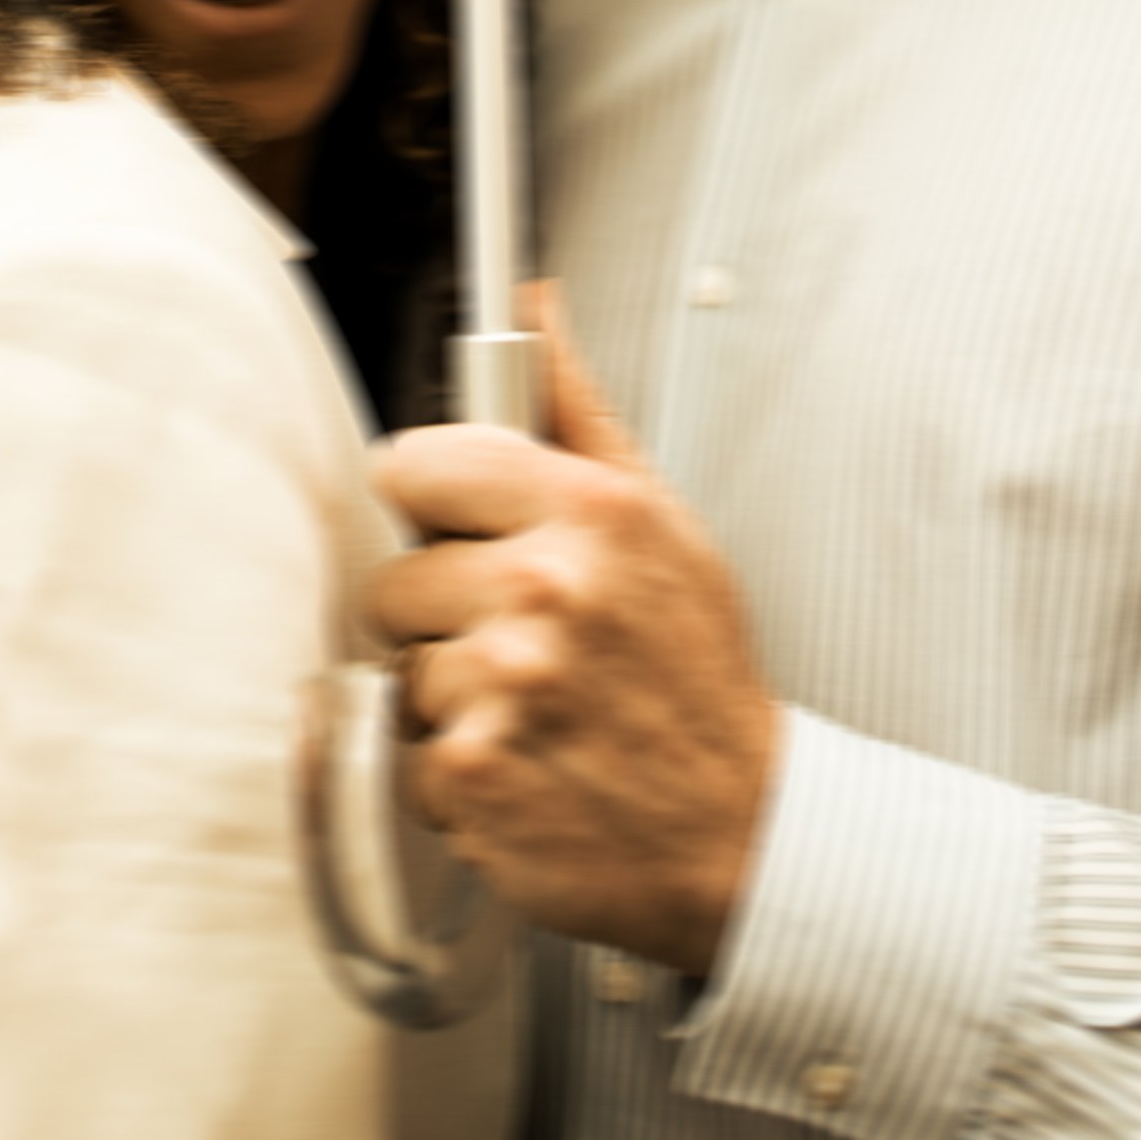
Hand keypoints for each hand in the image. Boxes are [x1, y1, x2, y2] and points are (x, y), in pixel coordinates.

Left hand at [366, 284, 779, 977]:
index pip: (416, 464)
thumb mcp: (661, 525)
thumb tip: (531, 304)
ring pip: (403, 671)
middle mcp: (546, 592)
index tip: (459, 531)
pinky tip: (527, 770)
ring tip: (538, 715)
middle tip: (528, 648)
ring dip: (454, 701)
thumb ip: (576, 409)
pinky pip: (406, 758)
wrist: (743, 835)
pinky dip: (456, 776)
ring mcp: (505, 688)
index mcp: (589, 514)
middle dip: (446, 617)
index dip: (433, 505)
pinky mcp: (474, 777)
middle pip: (396, 579)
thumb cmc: (695, 678)